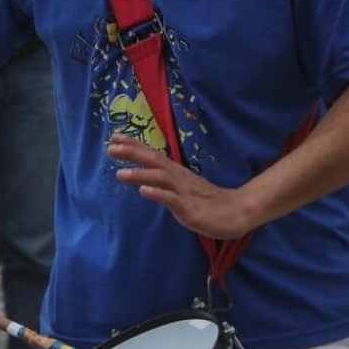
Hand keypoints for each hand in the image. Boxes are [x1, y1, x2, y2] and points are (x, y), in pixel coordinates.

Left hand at [107, 134, 252, 238]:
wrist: (237, 211)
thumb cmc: (209, 201)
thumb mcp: (183, 190)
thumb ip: (165, 184)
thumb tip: (146, 183)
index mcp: (176, 173)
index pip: (152, 155)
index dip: (134, 146)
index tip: (114, 137)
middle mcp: (178, 178)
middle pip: (154, 160)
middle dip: (132, 153)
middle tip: (110, 147)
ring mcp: (184, 192)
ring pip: (160, 178)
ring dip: (140, 174)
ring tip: (120, 174)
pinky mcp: (190, 208)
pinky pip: (172, 199)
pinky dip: (158, 194)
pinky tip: (144, 191)